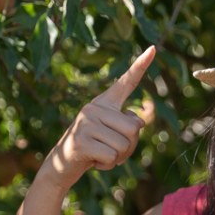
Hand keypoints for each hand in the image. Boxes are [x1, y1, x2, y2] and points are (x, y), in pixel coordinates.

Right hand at [41, 46, 155, 190]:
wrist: (61, 166)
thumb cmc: (93, 150)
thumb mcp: (112, 135)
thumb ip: (127, 126)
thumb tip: (138, 122)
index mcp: (104, 103)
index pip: (126, 82)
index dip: (141, 66)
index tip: (153, 48)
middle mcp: (94, 108)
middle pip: (134, 128)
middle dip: (129, 147)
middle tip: (112, 151)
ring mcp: (85, 123)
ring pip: (124, 145)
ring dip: (119, 158)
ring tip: (101, 156)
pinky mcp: (80, 141)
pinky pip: (112, 157)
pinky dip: (108, 166)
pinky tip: (94, 162)